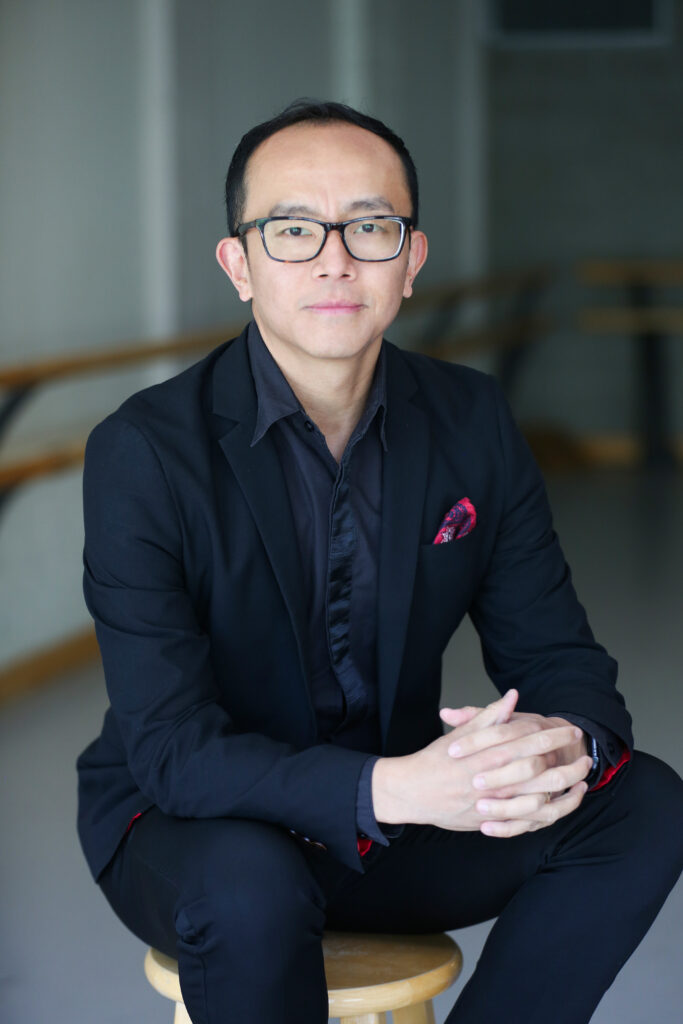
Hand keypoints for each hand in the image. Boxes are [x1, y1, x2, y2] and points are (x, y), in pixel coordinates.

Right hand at [372, 690, 590, 835]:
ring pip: (540, 802)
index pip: (529, 742)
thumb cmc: (435, 760)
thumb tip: (512, 696)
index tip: (571, 730)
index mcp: (487, 755)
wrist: (412, 791)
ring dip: (565, 792)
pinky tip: (563, 805)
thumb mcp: (461, 734)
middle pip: (541, 773)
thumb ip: (489, 716)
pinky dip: (550, 815)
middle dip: (568, 765)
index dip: (554, 736)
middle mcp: (493, 781)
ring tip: (583, 782)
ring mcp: (494, 805)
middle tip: (586, 757)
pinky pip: (528, 823)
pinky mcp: (492, 823)